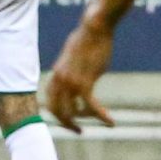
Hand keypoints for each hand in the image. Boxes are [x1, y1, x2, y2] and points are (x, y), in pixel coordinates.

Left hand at [44, 18, 116, 133]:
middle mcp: (60, 81)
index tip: (68, 120)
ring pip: (72, 112)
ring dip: (87, 120)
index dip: (57, 114)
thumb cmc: (88, 39)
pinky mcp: (85, 82)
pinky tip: (110, 121)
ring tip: (103, 121)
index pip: (50, 101)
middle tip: (79, 131)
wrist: (94, 28)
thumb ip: (72, 69)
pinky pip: (90, 106)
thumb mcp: (74, 56)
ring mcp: (71, 82)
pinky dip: (100, 116)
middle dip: (67, 124)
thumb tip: (78, 75)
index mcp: (56, 74)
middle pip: (57, 111)